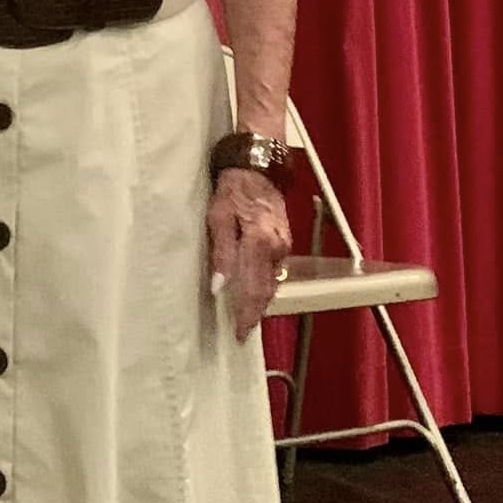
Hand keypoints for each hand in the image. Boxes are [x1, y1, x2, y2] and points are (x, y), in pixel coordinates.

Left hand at [206, 167, 291, 341]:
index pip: (254, 290)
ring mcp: (283, 246)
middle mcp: (277, 248)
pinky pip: (273, 270)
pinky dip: (263, 284)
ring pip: (271, 282)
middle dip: (253, 313)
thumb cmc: (232, 190)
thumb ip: (221, 253)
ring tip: (244, 318)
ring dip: (259, 301)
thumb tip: (219, 286)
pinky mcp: (284, 242)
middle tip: (241, 332)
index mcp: (260, 243)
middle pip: (266, 291)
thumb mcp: (218, 217)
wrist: (257, 168)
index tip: (238, 334)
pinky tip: (252, 292)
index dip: (246, 315)